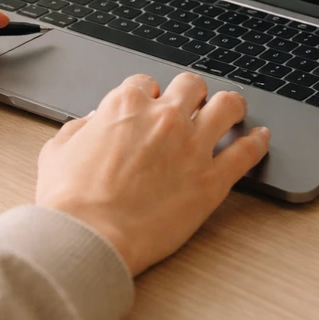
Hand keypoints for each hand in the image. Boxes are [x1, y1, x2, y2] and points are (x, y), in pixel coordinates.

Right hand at [35, 72, 269, 275]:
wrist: (89, 236)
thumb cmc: (70, 200)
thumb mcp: (57, 151)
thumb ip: (79, 128)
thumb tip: (93, 122)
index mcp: (125, 105)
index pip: (145, 83)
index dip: (148, 95)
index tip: (151, 106)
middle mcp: (163, 117)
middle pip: (191, 86)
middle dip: (191, 93)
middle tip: (193, 104)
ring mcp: (192, 145)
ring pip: (227, 106)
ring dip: (231, 105)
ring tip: (235, 110)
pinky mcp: (212, 179)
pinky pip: (247, 151)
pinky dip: (257, 142)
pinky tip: (261, 138)